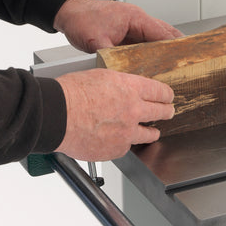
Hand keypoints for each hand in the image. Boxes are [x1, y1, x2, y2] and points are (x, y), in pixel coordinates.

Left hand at [53, 0, 182, 52]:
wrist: (68, 12)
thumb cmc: (81, 18)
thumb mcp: (96, 40)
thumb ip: (111, 55)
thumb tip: (120, 71)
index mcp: (135, 17)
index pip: (162, 32)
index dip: (175, 45)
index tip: (186, 56)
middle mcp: (136, 19)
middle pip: (164, 33)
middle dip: (176, 46)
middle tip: (188, 60)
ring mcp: (132, 25)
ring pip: (155, 37)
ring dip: (164, 49)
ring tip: (177, 64)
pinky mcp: (126, 32)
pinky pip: (144, 42)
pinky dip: (152, 50)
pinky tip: (154, 62)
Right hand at [55, 69, 174, 160]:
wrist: (57, 115)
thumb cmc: (70, 94)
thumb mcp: (99, 76)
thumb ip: (118, 85)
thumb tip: (122, 90)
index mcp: (130, 88)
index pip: (159, 91)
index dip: (166, 94)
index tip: (168, 97)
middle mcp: (133, 110)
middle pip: (160, 112)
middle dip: (166, 111)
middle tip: (168, 112)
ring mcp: (127, 131)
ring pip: (148, 134)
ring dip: (152, 132)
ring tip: (153, 132)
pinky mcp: (116, 149)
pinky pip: (127, 147)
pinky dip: (125, 143)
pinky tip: (120, 140)